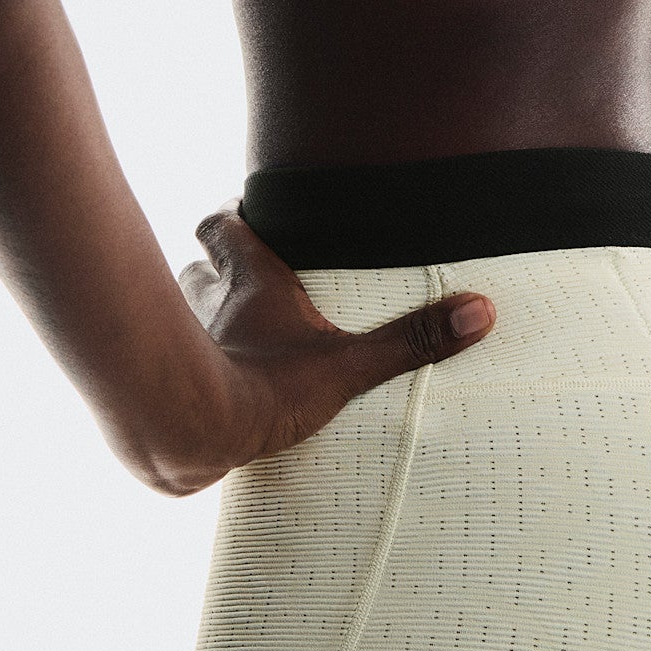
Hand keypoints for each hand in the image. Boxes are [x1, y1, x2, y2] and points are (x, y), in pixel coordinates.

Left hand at [142, 206, 494, 494]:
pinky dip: (194, 358)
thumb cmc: (265, 390)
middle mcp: (212, 304)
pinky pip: (181, 357)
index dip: (229, 216)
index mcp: (251, 282)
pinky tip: (216, 378)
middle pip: (197, 265)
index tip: (247, 213)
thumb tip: (477, 311)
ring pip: (184, 309)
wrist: (195, 438)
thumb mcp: (348, 366)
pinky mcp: (172, 383)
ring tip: (231, 321)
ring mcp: (187, 342)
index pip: (222, 225)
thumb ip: (410, 340)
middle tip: (245, 270)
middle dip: (215, 264)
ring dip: (202, 309)